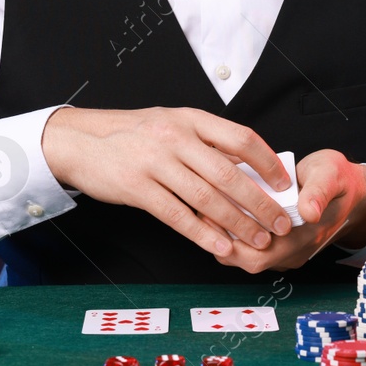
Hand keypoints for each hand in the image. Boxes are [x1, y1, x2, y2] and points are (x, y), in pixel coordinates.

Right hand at [39, 105, 295, 258]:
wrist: (81, 141)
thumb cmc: (132, 134)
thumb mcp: (172, 124)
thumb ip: (206, 141)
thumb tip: (248, 165)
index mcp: (190, 119)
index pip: (240, 138)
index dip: (267, 163)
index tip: (284, 184)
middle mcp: (175, 137)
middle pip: (229, 173)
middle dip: (260, 202)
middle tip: (280, 223)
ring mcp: (155, 162)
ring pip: (207, 197)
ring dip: (237, 223)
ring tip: (258, 240)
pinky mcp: (138, 188)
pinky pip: (177, 215)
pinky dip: (203, 233)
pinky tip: (221, 246)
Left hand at [213, 148, 365, 273]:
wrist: (351, 192)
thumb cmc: (338, 181)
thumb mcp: (331, 175)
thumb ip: (319, 191)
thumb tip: (308, 210)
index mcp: (303, 238)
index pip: (259, 256)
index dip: (231, 241)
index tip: (213, 215)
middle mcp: (292, 252)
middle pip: (246, 260)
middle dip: (220, 239)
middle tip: (204, 210)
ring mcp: (285, 251)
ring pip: (245, 256)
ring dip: (225, 236)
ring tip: (210, 208)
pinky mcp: (279, 245)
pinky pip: (251, 248)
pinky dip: (234, 233)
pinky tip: (225, 209)